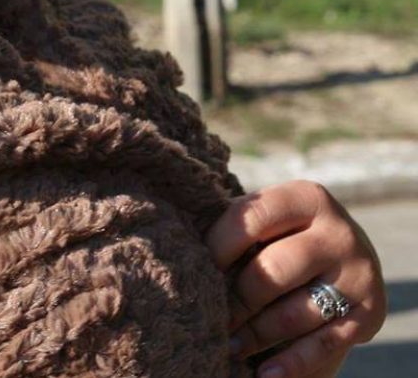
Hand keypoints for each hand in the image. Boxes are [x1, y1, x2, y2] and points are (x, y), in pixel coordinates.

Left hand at [205, 180, 385, 377]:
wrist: (346, 256)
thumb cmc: (284, 235)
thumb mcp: (268, 222)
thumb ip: (238, 229)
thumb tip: (187, 255)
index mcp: (306, 197)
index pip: (253, 216)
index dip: (219, 245)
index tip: (196, 268)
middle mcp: (338, 231)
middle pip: (273, 269)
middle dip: (236, 298)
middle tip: (210, 317)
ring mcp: (359, 274)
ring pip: (296, 311)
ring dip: (256, 334)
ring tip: (228, 346)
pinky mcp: (370, 314)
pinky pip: (325, 344)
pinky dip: (293, 363)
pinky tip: (265, 374)